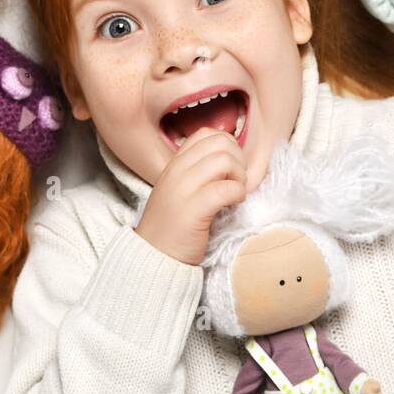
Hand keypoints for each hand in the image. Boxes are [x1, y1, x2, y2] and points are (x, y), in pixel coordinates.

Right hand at [136, 127, 246, 265]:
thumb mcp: (179, 191)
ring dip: (239, 177)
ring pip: (225, 160)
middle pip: (220, 143)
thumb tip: (231, 160)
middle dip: (238, 160)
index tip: (229, 169)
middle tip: (236, 182)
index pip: (207, 134)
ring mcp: (183, 189)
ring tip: (235, 194)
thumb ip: (198, 172)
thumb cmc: (173, 228)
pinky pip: (227, 188)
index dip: (227, 146)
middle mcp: (177, 171)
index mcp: (175, 164)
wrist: (153, 259)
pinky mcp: (194, 210)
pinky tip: (233, 205)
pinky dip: (238, 194)